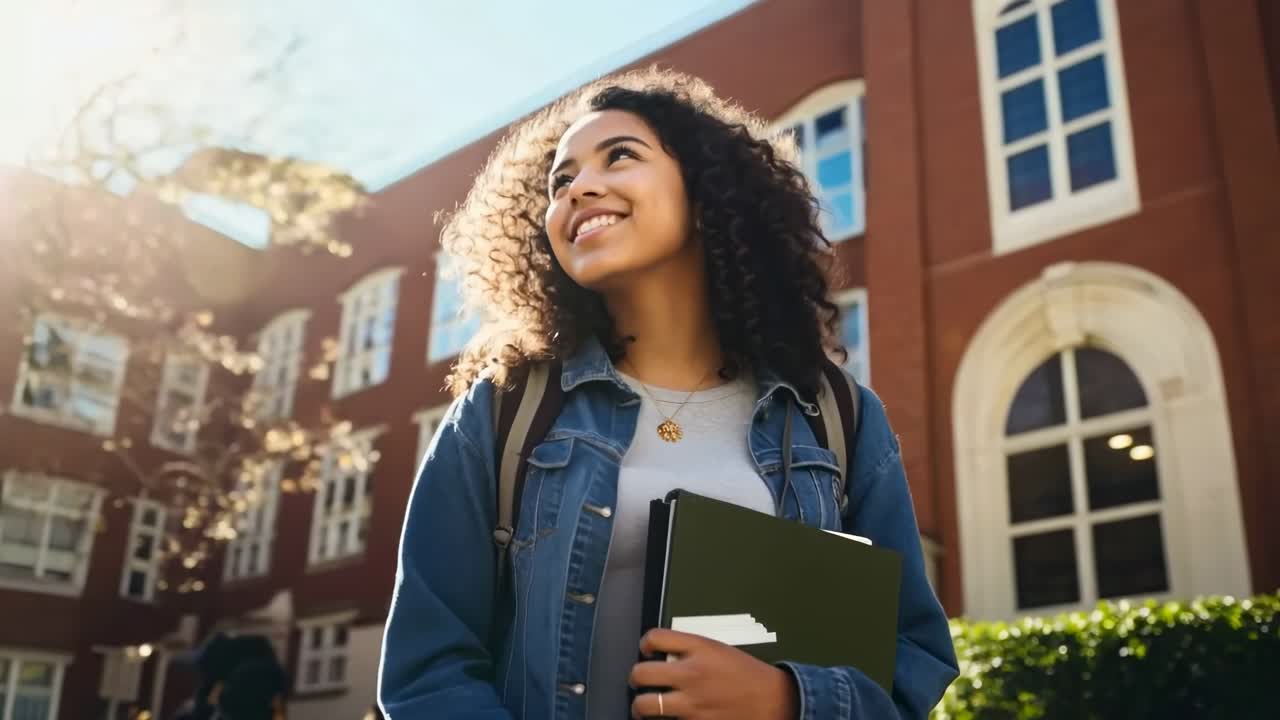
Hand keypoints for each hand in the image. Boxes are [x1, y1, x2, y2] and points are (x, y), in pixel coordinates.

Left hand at [629, 629, 798, 718]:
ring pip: (644, 705)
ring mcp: (691, 703)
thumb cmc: (749, 676)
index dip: (645, 644)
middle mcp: (691, 674)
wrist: (773, 702)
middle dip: (635, 678)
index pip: (655, 638)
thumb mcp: (719, 650)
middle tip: (639, 680)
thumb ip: (691, 650)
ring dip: (640, 706)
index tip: (646, 650)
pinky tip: (667, 718)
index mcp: (699, 649)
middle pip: (641, 673)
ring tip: (643, 706)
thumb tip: (663, 654)